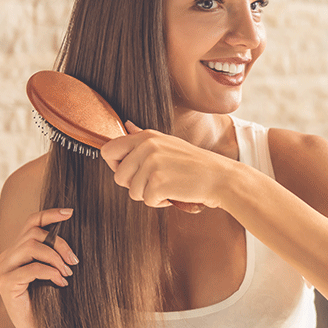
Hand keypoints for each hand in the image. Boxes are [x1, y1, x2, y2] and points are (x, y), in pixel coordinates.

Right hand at [0, 208, 78, 327]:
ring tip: (67, 272)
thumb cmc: (49, 298)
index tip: (70, 212)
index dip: (50, 214)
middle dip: (59, 244)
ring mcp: (3, 270)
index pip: (31, 222)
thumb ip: (55, 252)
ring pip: (32, 247)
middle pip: (34, 234)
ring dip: (56, 258)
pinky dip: (50, 273)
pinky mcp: (5, 284)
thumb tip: (73, 231)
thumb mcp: (53, 269)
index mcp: (17, 250)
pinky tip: (60, 282)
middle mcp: (6, 257)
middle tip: (74, 261)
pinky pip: (31, 269)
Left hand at [100, 121, 228, 208]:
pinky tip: (174, 192)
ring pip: (132, 192)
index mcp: (146, 137)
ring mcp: (153, 164)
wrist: (219, 177)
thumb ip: (143, 136)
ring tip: (169, 185)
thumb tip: (127, 125)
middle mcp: (147, 147)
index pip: (108, 151)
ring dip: (150, 195)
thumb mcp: (168, 143)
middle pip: (119, 176)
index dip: (116, 166)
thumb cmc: (194, 163)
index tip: (132, 172)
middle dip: (135, 185)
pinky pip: (147, 201)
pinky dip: (160, 202)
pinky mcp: (159, 183)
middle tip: (156, 181)